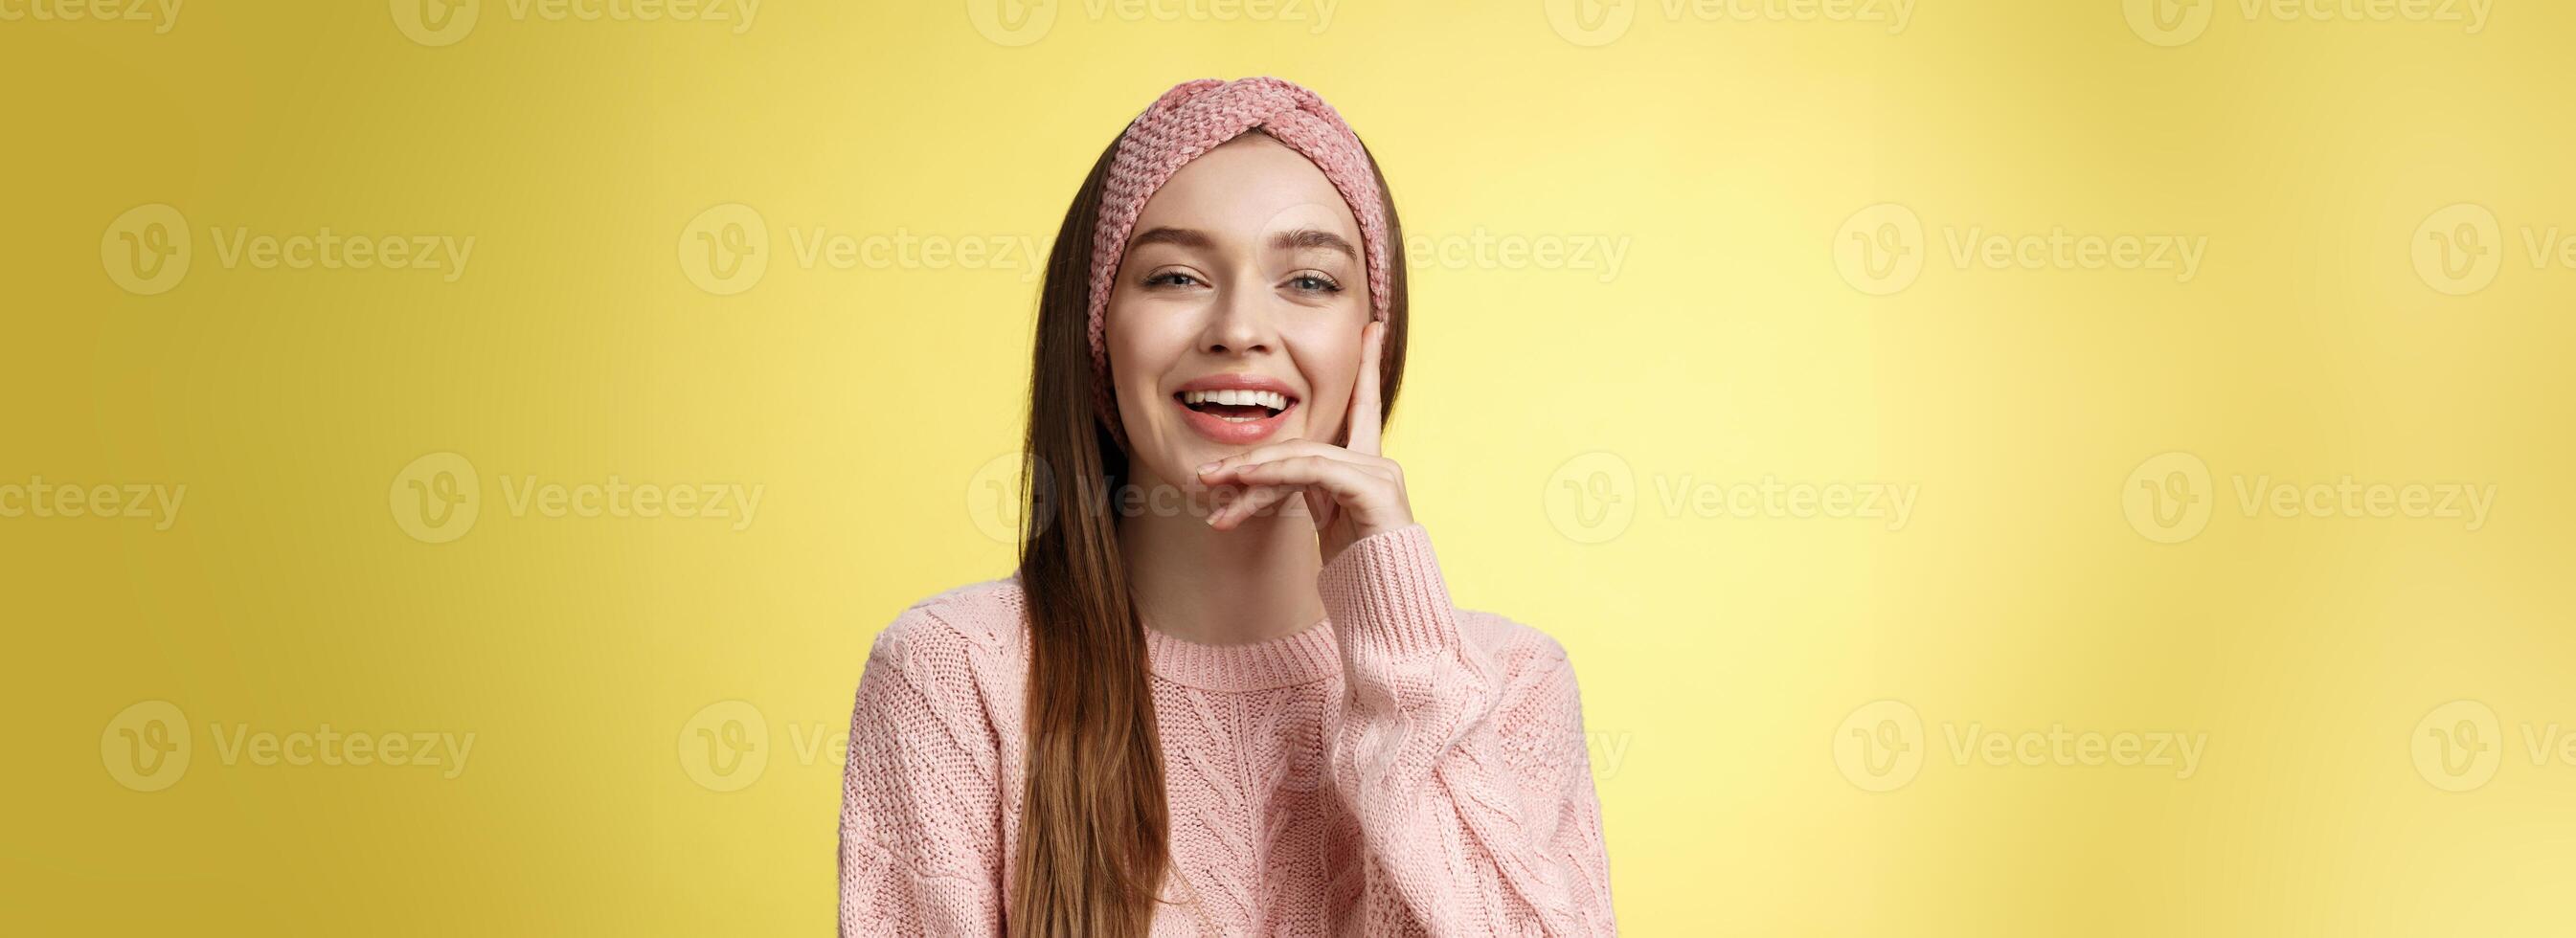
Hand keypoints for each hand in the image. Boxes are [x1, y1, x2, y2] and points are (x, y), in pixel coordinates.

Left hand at [1194, 320, 1413, 565]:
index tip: (1372, 327)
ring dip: (1251, 473)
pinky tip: (1245, 484)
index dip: (1366, 366)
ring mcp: (1381, 475)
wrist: (1390, 611)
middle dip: (1250, 459)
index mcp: (1366, 468)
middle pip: (1302, 446)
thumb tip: (1264, 481)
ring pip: (1301, 457)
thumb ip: (1307, 491)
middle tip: (1204, 475)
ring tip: (1213, 488)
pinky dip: (1275, 475)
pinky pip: (1314, 471)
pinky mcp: (1377, 490)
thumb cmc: (1360, 574)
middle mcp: (1377, 464)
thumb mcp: (1325, 522)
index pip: (1363, 407)